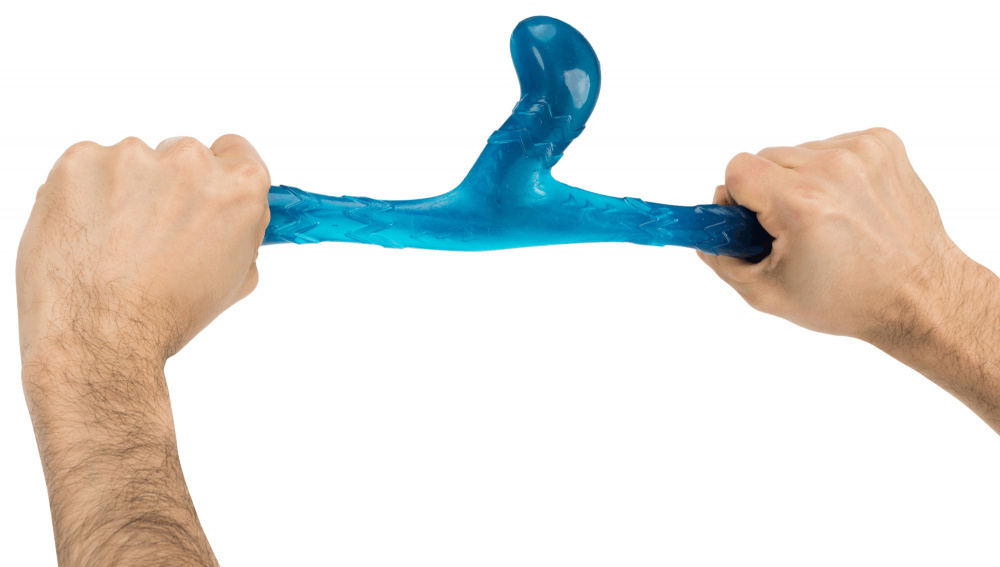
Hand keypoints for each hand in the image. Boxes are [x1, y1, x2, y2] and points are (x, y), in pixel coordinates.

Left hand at [17, 135, 269, 364]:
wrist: (100, 335)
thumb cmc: (166, 316)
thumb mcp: (234, 279)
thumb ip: (242, 233)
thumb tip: (236, 216)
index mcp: (239, 186)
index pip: (236, 151)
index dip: (221, 175)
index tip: (204, 193)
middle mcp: (190, 161)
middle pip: (182, 156)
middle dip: (169, 188)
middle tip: (153, 236)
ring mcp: (131, 156)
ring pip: (131, 164)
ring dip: (125, 192)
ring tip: (113, 246)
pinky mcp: (79, 161)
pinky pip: (87, 168)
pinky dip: (84, 195)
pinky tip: (86, 236)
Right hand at [698, 127, 964, 341]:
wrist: (921, 295)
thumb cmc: (848, 300)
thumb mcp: (767, 294)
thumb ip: (722, 259)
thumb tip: (702, 234)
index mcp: (801, 204)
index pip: (737, 168)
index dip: (737, 199)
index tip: (751, 223)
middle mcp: (833, 169)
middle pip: (765, 157)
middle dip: (767, 191)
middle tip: (791, 229)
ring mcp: (862, 152)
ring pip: (798, 152)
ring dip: (799, 180)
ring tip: (826, 220)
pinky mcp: (883, 144)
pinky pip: (831, 146)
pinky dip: (830, 172)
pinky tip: (848, 205)